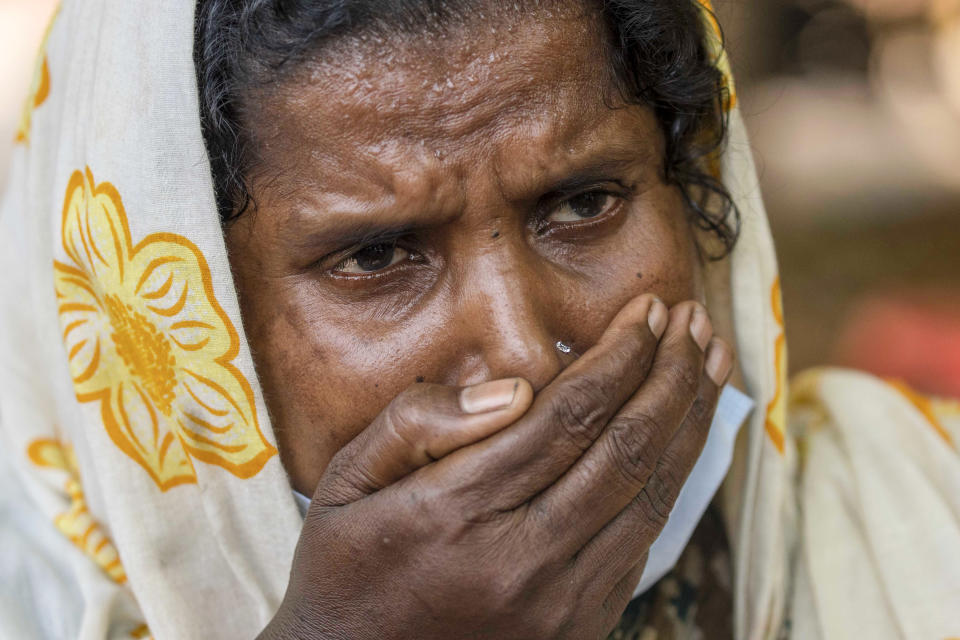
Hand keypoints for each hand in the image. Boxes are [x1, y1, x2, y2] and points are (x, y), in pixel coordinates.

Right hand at [260, 295, 732, 639]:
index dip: (617, 357)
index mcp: (455, 512)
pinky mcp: (581, 627)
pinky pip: (642, 541)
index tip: (646, 313)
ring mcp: (560, 602)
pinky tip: (680, 437)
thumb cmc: (348, 571)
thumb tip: (510, 390)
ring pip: (650, 495)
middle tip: (693, 323)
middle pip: (623, 449)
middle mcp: (520, 559)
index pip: (566, 416)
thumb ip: (415, 424)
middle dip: (670, 375)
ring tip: (712, 366)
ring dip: (689, 423)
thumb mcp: (345, 483)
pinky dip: (670, 480)